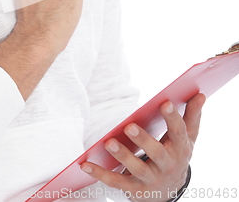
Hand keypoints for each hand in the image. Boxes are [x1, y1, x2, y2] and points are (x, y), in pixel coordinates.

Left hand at [80, 93, 205, 201]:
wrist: (169, 192)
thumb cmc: (176, 155)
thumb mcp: (188, 138)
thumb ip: (192, 116)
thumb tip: (200, 94)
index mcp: (180, 149)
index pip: (178, 133)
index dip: (172, 119)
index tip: (165, 103)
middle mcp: (166, 165)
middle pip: (156, 153)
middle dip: (143, 141)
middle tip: (130, 126)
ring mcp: (150, 178)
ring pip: (136, 168)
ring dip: (122, 156)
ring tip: (109, 142)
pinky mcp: (134, 189)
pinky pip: (116, 182)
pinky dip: (100, 173)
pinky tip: (86, 164)